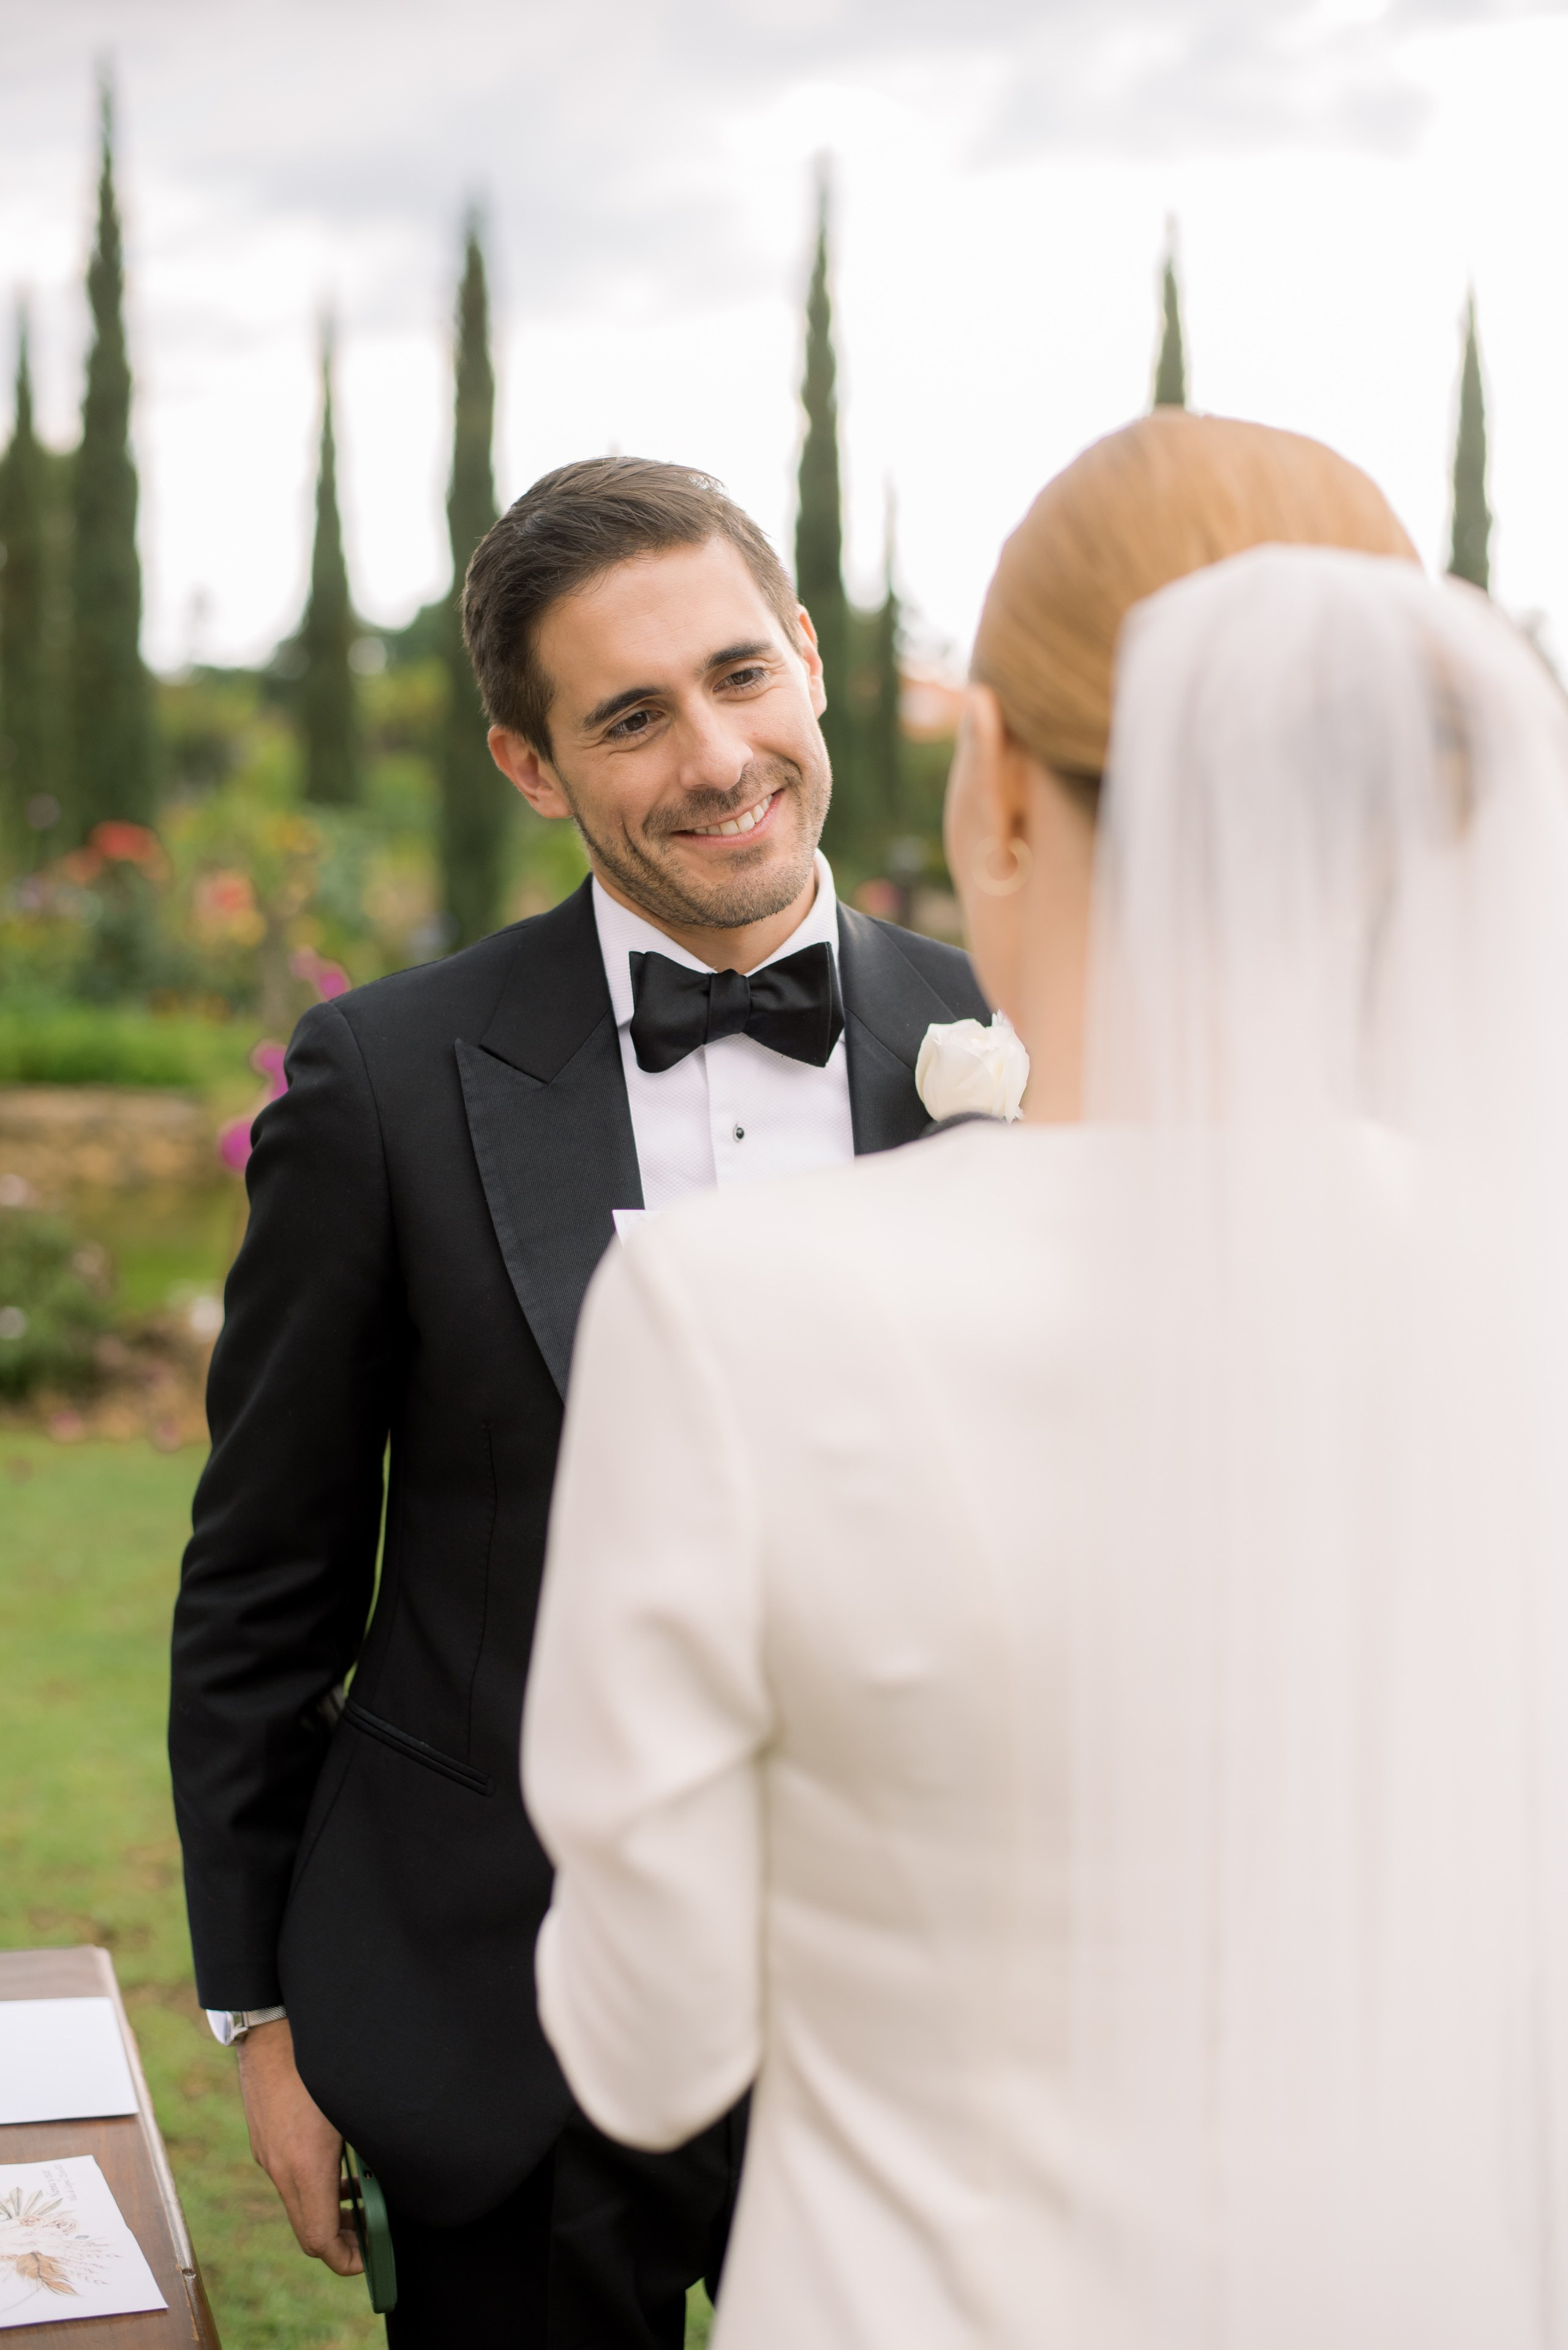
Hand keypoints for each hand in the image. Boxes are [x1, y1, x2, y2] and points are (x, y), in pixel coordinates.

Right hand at [235, 2018, 363, 2275]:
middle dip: (340, 2240)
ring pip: (297, 2203)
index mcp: (305, 2168)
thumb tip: (398, 2172)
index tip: (370, 2258)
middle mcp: (280, 2168)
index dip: (347, 2259)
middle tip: (371, 2233)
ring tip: (360, 2198)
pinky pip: (288, 2177)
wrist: (272, 2027)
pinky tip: (337, 2163)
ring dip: (327, 2210)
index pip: (320, 2241)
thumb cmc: (321, 2062)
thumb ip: (373, 2148)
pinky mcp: (264, 2138)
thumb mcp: (358, 2107)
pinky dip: (313, 2185)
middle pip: (308, 2229)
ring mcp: (268, 2154)